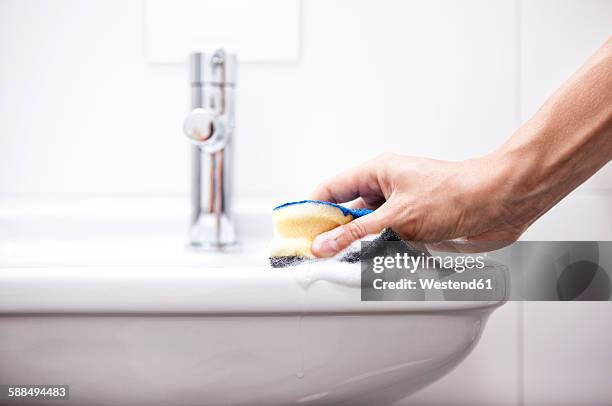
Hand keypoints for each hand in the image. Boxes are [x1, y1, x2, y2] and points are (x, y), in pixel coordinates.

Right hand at [309, 152, 527, 256]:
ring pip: (366, 230)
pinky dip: (378, 253)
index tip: (296, 230)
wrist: (499, 204)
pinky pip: (386, 242)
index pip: (332, 189)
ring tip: (343, 261)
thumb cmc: (456, 193)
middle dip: (332, 232)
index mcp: (377, 173)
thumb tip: (324, 243)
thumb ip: (357, 233)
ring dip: (357, 245)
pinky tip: (372, 264)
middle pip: (346, 212)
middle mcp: (386, 189)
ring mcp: (400, 209)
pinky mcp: (415, 227)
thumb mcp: (397, 216)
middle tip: (315, 253)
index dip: (311, 209)